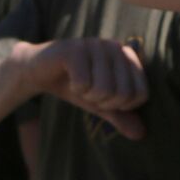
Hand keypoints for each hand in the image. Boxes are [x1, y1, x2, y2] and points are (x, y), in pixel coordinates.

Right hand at [22, 38, 148, 139]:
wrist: (38, 71)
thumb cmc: (74, 85)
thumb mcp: (100, 104)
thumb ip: (121, 116)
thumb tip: (140, 135)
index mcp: (128, 57)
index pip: (141, 94)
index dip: (120, 106)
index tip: (104, 97)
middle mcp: (115, 46)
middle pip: (123, 93)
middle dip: (103, 102)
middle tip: (89, 91)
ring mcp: (95, 44)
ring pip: (104, 89)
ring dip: (87, 95)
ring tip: (79, 85)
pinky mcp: (75, 48)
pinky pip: (83, 83)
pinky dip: (75, 89)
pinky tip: (69, 79)